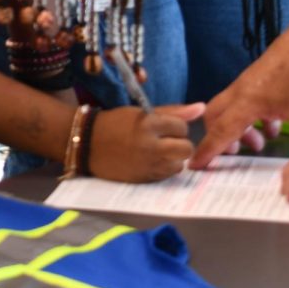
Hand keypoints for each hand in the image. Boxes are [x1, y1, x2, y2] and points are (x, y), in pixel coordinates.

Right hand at [88, 103, 204, 182]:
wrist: (87, 143)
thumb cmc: (115, 123)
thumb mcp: (142, 112)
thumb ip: (173, 112)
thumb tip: (201, 108)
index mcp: (149, 124)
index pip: (182, 127)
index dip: (176, 126)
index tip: (164, 126)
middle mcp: (151, 146)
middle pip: (186, 149)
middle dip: (180, 144)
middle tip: (166, 141)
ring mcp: (147, 165)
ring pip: (179, 165)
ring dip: (173, 158)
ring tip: (157, 151)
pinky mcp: (144, 179)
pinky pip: (166, 175)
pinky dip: (163, 168)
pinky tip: (150, 161)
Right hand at [191, 29, 288, 167]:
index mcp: (246, 103)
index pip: (220, 132)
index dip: (207, 151)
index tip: (193, 165)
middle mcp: (240, 92)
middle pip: (213, 117)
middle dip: (217, 138)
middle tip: (232, 154)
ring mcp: (246, 84)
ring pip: (228, 109)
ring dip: (238, 129)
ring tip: (258, 144)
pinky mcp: (256, 79)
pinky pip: (243, 102)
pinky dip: (251, 118)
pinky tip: (274, 127)